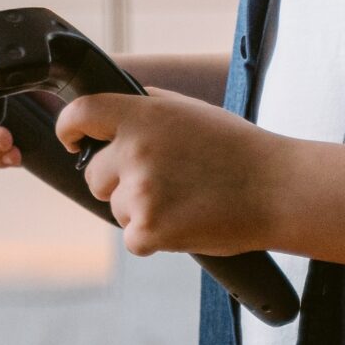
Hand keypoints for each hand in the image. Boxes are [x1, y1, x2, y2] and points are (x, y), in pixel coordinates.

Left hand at [54, 90, 283, 258]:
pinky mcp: (150, 230)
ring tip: (184, 200)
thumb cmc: (236, 149)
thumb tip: (109, 108)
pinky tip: (186, 222)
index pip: (81, 113)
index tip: (72, 141)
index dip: (68, 128)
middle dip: (118, 181)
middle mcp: (136, 150)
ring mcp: (141, 192)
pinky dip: (154, 238)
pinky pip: (133, 239)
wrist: (276, 189)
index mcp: (143, 116)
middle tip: (163, 182)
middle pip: (93, 174)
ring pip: (116, 208)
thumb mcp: (189, 111)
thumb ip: (145, 106)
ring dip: (141, 210)